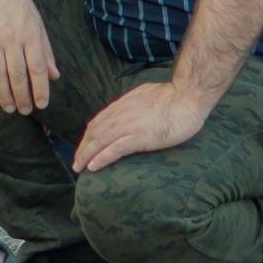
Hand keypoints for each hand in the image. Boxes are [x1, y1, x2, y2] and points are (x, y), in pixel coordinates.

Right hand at [0, 0, 57, 115]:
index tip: (42, 105)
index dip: (40, 89)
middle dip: (22, 98)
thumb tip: (54, 76)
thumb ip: (46, 51)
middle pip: (18, 76)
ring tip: (9, 108)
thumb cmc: (19, 7)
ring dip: (4, 96)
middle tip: (24, 111)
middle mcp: (12, 38)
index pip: (37, 68)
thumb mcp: (38, 24)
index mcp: (31, 35)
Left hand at [72, 81, 210, 172]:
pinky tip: (93, 166)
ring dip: (86, 155)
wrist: (187, 95)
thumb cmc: (173, 96)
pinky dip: (101, 158)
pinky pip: (115, 149)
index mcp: (123, 105)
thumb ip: (134, 103)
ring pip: (100, 141)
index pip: (98, 121)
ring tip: (79, 167)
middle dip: (82, 148)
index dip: (88, 136)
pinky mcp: (140, 137)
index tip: (82, 147)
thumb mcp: (145, 95)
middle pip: (94, 133)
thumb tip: (130, 108)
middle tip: (75, 162)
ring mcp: (130, 126)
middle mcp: (121, 115)